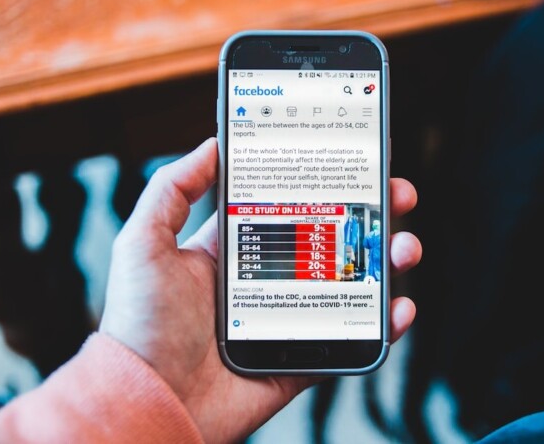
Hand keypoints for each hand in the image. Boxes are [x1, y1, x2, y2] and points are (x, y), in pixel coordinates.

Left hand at [99, 138, 421, 442]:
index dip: (323, 184)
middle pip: (332, 238)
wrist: (148, 401)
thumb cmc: (139, 322)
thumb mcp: (144, 242)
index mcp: (237, 249)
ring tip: (404, 246)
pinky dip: (384, 324)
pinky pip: (352, 337)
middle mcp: (269, 278)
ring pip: (351, 284)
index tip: (352, 161)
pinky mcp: (302, 357)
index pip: (291, 206)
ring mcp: (290, 317)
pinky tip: (400, 307)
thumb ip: (172, 188)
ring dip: (387, 262)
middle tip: (396, 194)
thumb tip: (213, 143)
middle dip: (369, 215)